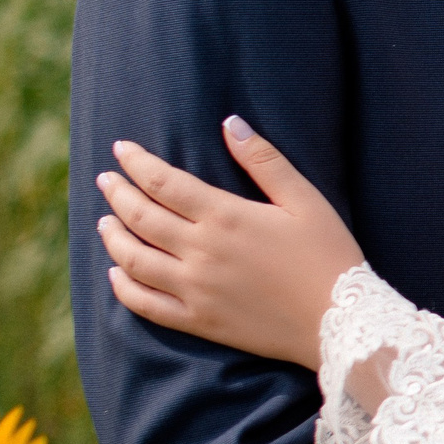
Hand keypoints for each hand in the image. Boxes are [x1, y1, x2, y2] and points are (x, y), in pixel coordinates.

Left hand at [96, 117, 363, 368]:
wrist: (339, 320)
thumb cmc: (329, 254)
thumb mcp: (306, 200)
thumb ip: (265, 161)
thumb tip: (230, 123)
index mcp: (226, 217)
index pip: (164, 182)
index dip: (137, 163)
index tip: (122, 149)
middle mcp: (201, 252)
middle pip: (141, 217)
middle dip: (117, 193)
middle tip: (106, 179)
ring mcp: (195, 289)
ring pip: (133, 260)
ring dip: (112, 237)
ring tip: (104, 221)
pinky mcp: (198, 320)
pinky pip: (145, 305)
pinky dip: (123, 287)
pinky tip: (116, 274)